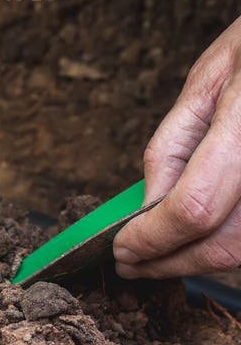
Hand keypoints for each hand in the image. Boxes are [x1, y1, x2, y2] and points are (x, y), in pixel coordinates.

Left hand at [114, 16, 240, 277]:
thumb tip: (148, 204)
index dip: (153, 238)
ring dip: (195, 261)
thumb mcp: (205, 81)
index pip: (193, 208)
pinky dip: (223, 246)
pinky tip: (192, 240)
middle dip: (168, 261)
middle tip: (130, 263)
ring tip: (154, 257)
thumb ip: (175, 145)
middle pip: (221, 243)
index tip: (121, 248)